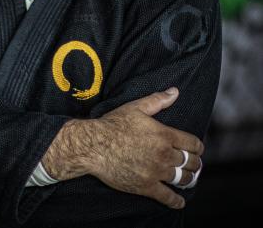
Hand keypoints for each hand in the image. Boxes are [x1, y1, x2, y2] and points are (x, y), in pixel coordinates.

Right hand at [41, 87, 202, 208]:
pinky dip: (176, 200)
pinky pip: (167, 197)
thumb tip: (174, 91)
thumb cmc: (113, 124)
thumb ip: (158, 100)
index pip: (193, 144)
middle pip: (190, 163)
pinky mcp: (146, 186)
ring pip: (182, 179)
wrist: (94, 145)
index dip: (198, 147)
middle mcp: (164, 154)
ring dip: (189, 179)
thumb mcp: (136, 107)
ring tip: (188, 179)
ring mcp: (156, 172)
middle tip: (194, 164)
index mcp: (164, 135)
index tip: (197, 149)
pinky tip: (179, 200)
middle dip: (195, 164)